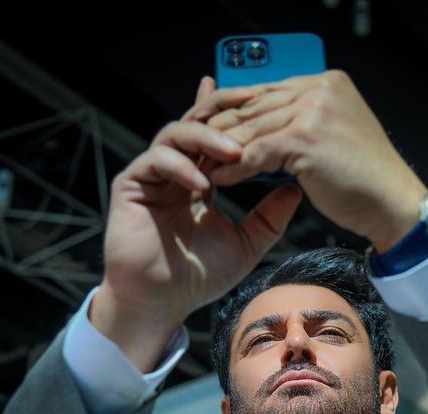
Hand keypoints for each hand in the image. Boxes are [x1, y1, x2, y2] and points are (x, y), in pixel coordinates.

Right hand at [92, 77, 303, 371]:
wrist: (161, 302)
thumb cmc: (199, 277)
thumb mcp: (245, 244)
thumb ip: (269, 217)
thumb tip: (296, 190)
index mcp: (200, 178)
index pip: (219, 135)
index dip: (239, 112)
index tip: (268, 97)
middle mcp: (175, 170)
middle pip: (198, 121)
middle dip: (224, 106)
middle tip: (254, 98)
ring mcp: (152, 175)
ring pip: (177, 134)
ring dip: (207, 139)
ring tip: (235, 152)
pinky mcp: (131, 185)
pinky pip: (156, 160)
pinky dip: (181, 166)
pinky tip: (202, 184)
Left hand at [198, 70, 426, 251]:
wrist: (393, 203)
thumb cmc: (366, 179)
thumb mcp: (332, 137)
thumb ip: (302, 122)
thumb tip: (262, 128)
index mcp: (327, 83)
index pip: (267, 90)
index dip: (236, 111)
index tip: (211, 129)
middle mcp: (320, 89)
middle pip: (255, 106)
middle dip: (222, 130)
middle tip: (196, 148)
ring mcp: (313, 110)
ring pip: (252, 129)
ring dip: (221, 151)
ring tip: (200, 168)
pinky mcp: (305, 138)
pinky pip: (256, 152)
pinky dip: (234, 169)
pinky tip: (219, 180)